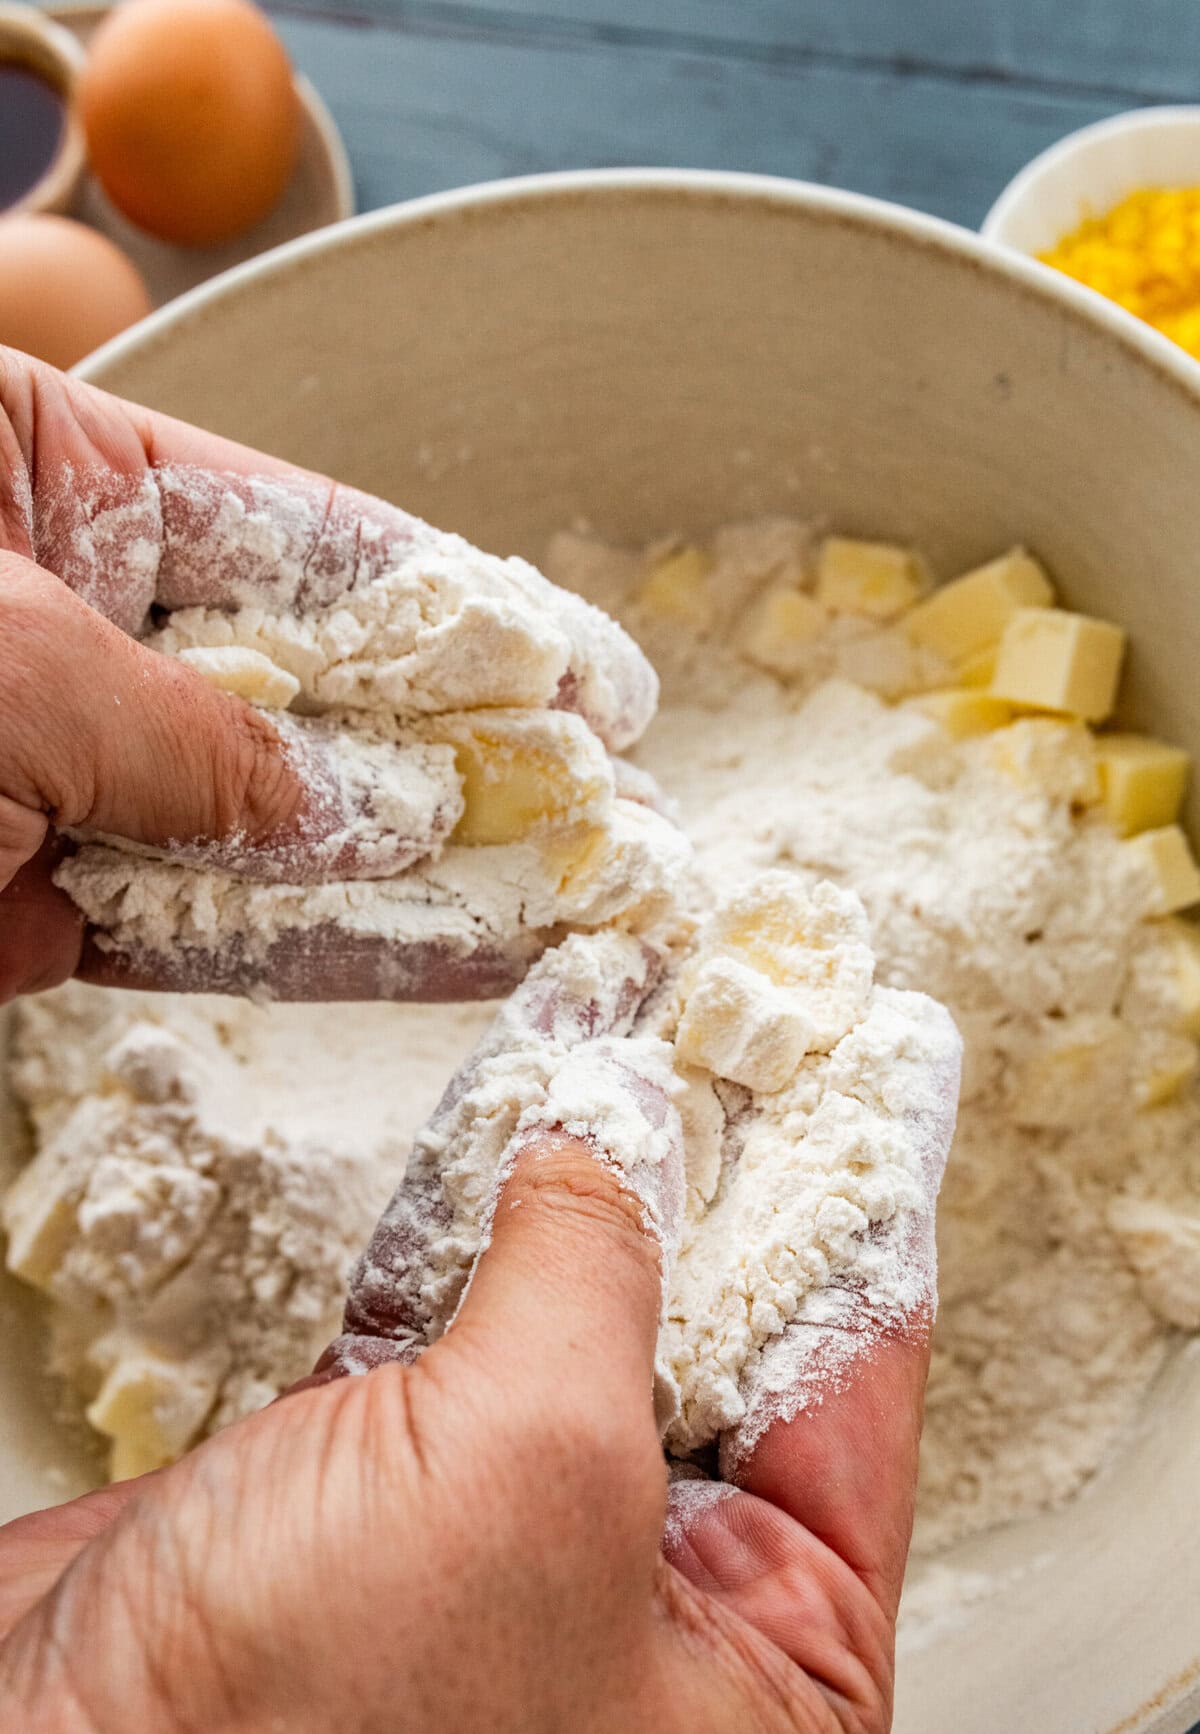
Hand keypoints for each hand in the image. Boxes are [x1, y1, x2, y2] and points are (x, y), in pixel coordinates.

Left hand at [0, 346, 653, 1003]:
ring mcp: (51, 763)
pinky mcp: (31, 898)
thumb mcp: (21, 665)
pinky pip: (196, 927)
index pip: (302, 539)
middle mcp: (67, 614)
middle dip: (465, 754)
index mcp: (45, 472)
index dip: (456, 611)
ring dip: (423, 872)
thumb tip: (383, 820)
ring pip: (271, 825)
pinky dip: (317, 950)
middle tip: (610, 803)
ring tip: (571, 897)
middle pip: (312, 689)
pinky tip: (456, 958)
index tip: (581, 672)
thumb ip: (210, 746)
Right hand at [0, 942, 955, 1733]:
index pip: (856, 1391)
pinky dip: (475, 1205)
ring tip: (625, 1027)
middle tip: (745, 1030)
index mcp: (762, 1669)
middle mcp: (656, 1608)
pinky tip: (506, 1106)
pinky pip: (463, 1313)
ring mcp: (515, 1536)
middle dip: (723, 1171)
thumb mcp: (536, 1465)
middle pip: (726, 1333)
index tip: (874, 1085)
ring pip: (585, 1306)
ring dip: (590, 1163)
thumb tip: (625, 1139)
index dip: (866, 1214)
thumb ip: (602, 1273)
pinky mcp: (389, 1485)